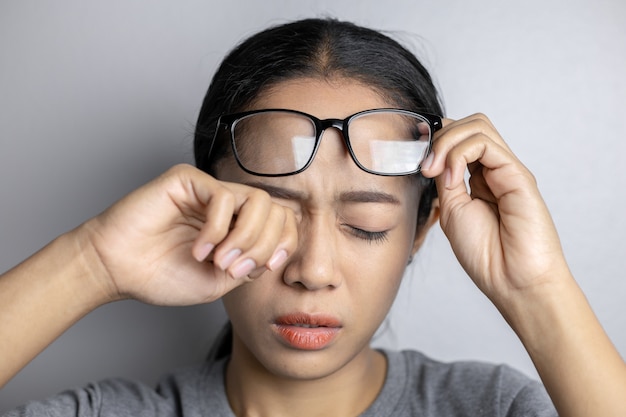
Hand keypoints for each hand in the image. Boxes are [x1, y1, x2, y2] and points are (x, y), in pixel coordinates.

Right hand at [81, 164, 297, 305]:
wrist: (118, 270)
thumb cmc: (163, 276)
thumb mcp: (220, 281)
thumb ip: (252, 264)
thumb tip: (275, 252)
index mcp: (239, 225)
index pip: (282, 221)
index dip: (284, 244)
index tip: (262, 269)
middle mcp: (228, 205)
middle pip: (277, 210)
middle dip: (263, 246)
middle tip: (233, 270)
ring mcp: (209, 190)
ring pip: (258, 200)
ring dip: (246, 237)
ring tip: (220, 260)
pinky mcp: (189, 180)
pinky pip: (224, 197)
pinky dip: (217, 229)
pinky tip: (198, 249)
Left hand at [421, 114, 571, 307]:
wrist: (512, 280)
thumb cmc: (485, 253)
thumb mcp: (451, 210)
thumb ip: (445, 180)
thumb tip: (434, 155)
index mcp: (479, 178)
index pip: (457, 138)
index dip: (434, 141)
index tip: (413, 159)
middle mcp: (495, 169)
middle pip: (467, 125)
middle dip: (438, 138)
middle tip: (425, 167)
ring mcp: (506, 169)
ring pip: (476, 126)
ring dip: (446, 143)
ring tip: (435, 172)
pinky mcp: (517, 174)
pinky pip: (484, 143)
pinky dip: (459, 153)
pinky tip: (451, 177)